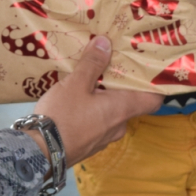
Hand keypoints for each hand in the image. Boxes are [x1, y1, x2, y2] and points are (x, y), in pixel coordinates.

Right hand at [32, 36, 161, 165]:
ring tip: (89, 79)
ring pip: (111, 112)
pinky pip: (98, 122)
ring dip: (104, 97)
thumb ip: (92, 64)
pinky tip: (76, 100)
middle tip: (111, 64)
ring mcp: (104, 137)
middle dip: (121, 85)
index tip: (147, 69)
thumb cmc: (63, 116)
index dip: (155, 84)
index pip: (153, 100)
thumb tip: (106, 43)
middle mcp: (118, 125)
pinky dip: (93, 110)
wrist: (40, 153)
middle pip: (130, 102)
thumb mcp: (75, 84)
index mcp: (121, 109)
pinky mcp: (89, 143)